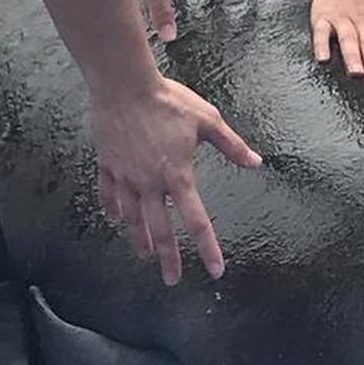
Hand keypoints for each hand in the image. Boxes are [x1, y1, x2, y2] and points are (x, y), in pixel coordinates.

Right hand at [92, 77, 261, 285]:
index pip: (196, 221)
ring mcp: (125, 175)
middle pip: (159, 231)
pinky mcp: (107, 164)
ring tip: (145, 255)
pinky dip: (113, 208)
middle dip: (168, 258)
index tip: (214, 270)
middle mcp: (150, 182)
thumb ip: (232, 145)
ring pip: (132, 217)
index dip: (207, 248)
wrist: (124, 84)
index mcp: (178, 176)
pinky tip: (117, 218)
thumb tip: (255, 162)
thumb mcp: (208, 121)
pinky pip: (108, 193)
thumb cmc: (169, 100)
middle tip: (171, 280)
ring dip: (139, 239)